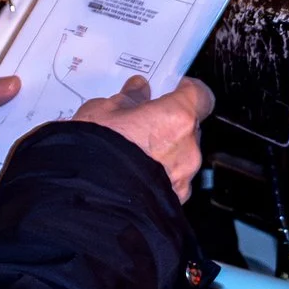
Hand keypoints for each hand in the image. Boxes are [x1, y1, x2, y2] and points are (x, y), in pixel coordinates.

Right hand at [74, 75, 213, 200]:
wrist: (88, 199)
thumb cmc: (96, 152)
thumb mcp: (103, 111)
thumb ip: (128, 99)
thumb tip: (138, 90)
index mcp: (176, 117)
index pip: (201, 95)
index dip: (187, 90)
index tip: (173, 89)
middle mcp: (188, 147)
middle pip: (190, 126)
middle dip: (170, 124)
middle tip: (143, 122)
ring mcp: (184, 176)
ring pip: (182, 155)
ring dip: (165, 151)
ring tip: (134, 153)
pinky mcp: (176, 199)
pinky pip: (174, 180)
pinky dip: (160, 176)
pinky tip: (136, 175)